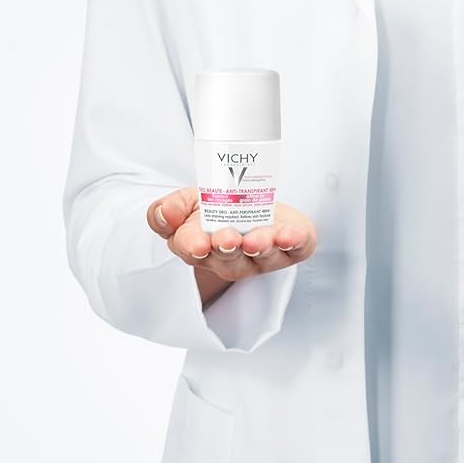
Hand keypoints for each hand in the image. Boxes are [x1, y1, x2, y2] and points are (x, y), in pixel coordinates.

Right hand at [146, 188, 316, 308]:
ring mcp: (264, 256)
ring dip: (260, 248)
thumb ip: (169, 209)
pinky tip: (289, 236)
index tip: (199, 243)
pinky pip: (296, 247)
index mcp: (200, 248)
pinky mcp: (293, 247)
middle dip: (228, 249)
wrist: (256, 205)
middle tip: (227, 238)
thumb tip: (166, 213)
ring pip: (262, 257)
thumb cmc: (218, 208)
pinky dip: (295, 241)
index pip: (191, 249)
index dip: (193, 246)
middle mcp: (232, 258)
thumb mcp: (187, 201)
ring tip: (257, 240)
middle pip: (229, 260)